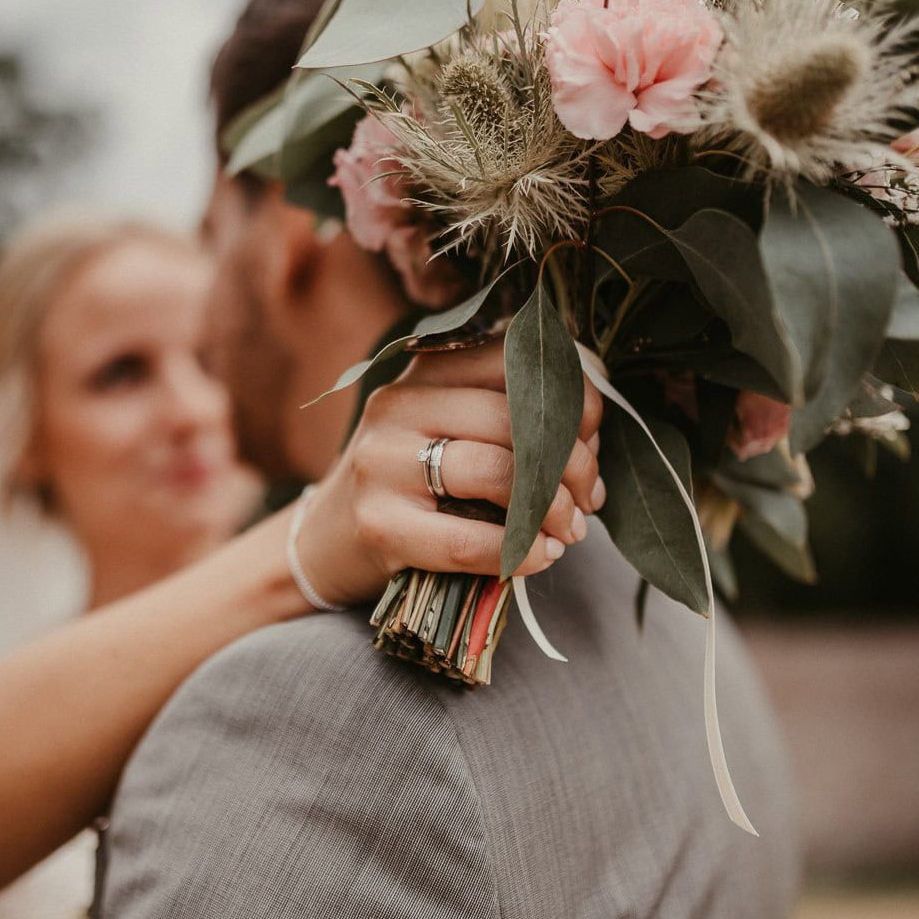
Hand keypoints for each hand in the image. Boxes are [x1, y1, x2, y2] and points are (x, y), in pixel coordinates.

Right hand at [298, 336, 604, 604]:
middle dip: (574, 464)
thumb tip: (593, 439)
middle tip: (590, 500)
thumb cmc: (410, 486)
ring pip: (499, 472)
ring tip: (569, 532)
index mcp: (426, 369)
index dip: (575, 401)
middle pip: (517, 419)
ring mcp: (384, 462)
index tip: (594, 441)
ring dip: (552, 509)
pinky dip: (521, 552)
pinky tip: (539, 557)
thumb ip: (509, 418)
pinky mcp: (379, 524)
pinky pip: (469, 540)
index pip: (519, 362)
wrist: (325, 542)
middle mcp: (400, 404)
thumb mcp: (447, 429)